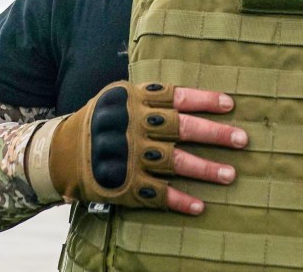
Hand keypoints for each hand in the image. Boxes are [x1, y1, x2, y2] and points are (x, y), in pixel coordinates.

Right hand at [48, 82, 247, 215]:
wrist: (60, 152)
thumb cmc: (103, 120)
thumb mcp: (120, 97)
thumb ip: (153, 98)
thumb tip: (197, 98)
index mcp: (134, 101)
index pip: (175, 97)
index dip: (203, 100)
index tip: (231, 105)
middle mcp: (132, 127)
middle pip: (179, 128)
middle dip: (212, 133)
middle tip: (241, 139)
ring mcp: (128, 157)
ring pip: (173, 161)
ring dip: (204, 169)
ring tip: (231, 174)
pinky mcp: (124, 184)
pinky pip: (156, 193)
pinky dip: (178, 200)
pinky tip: (200, 205)